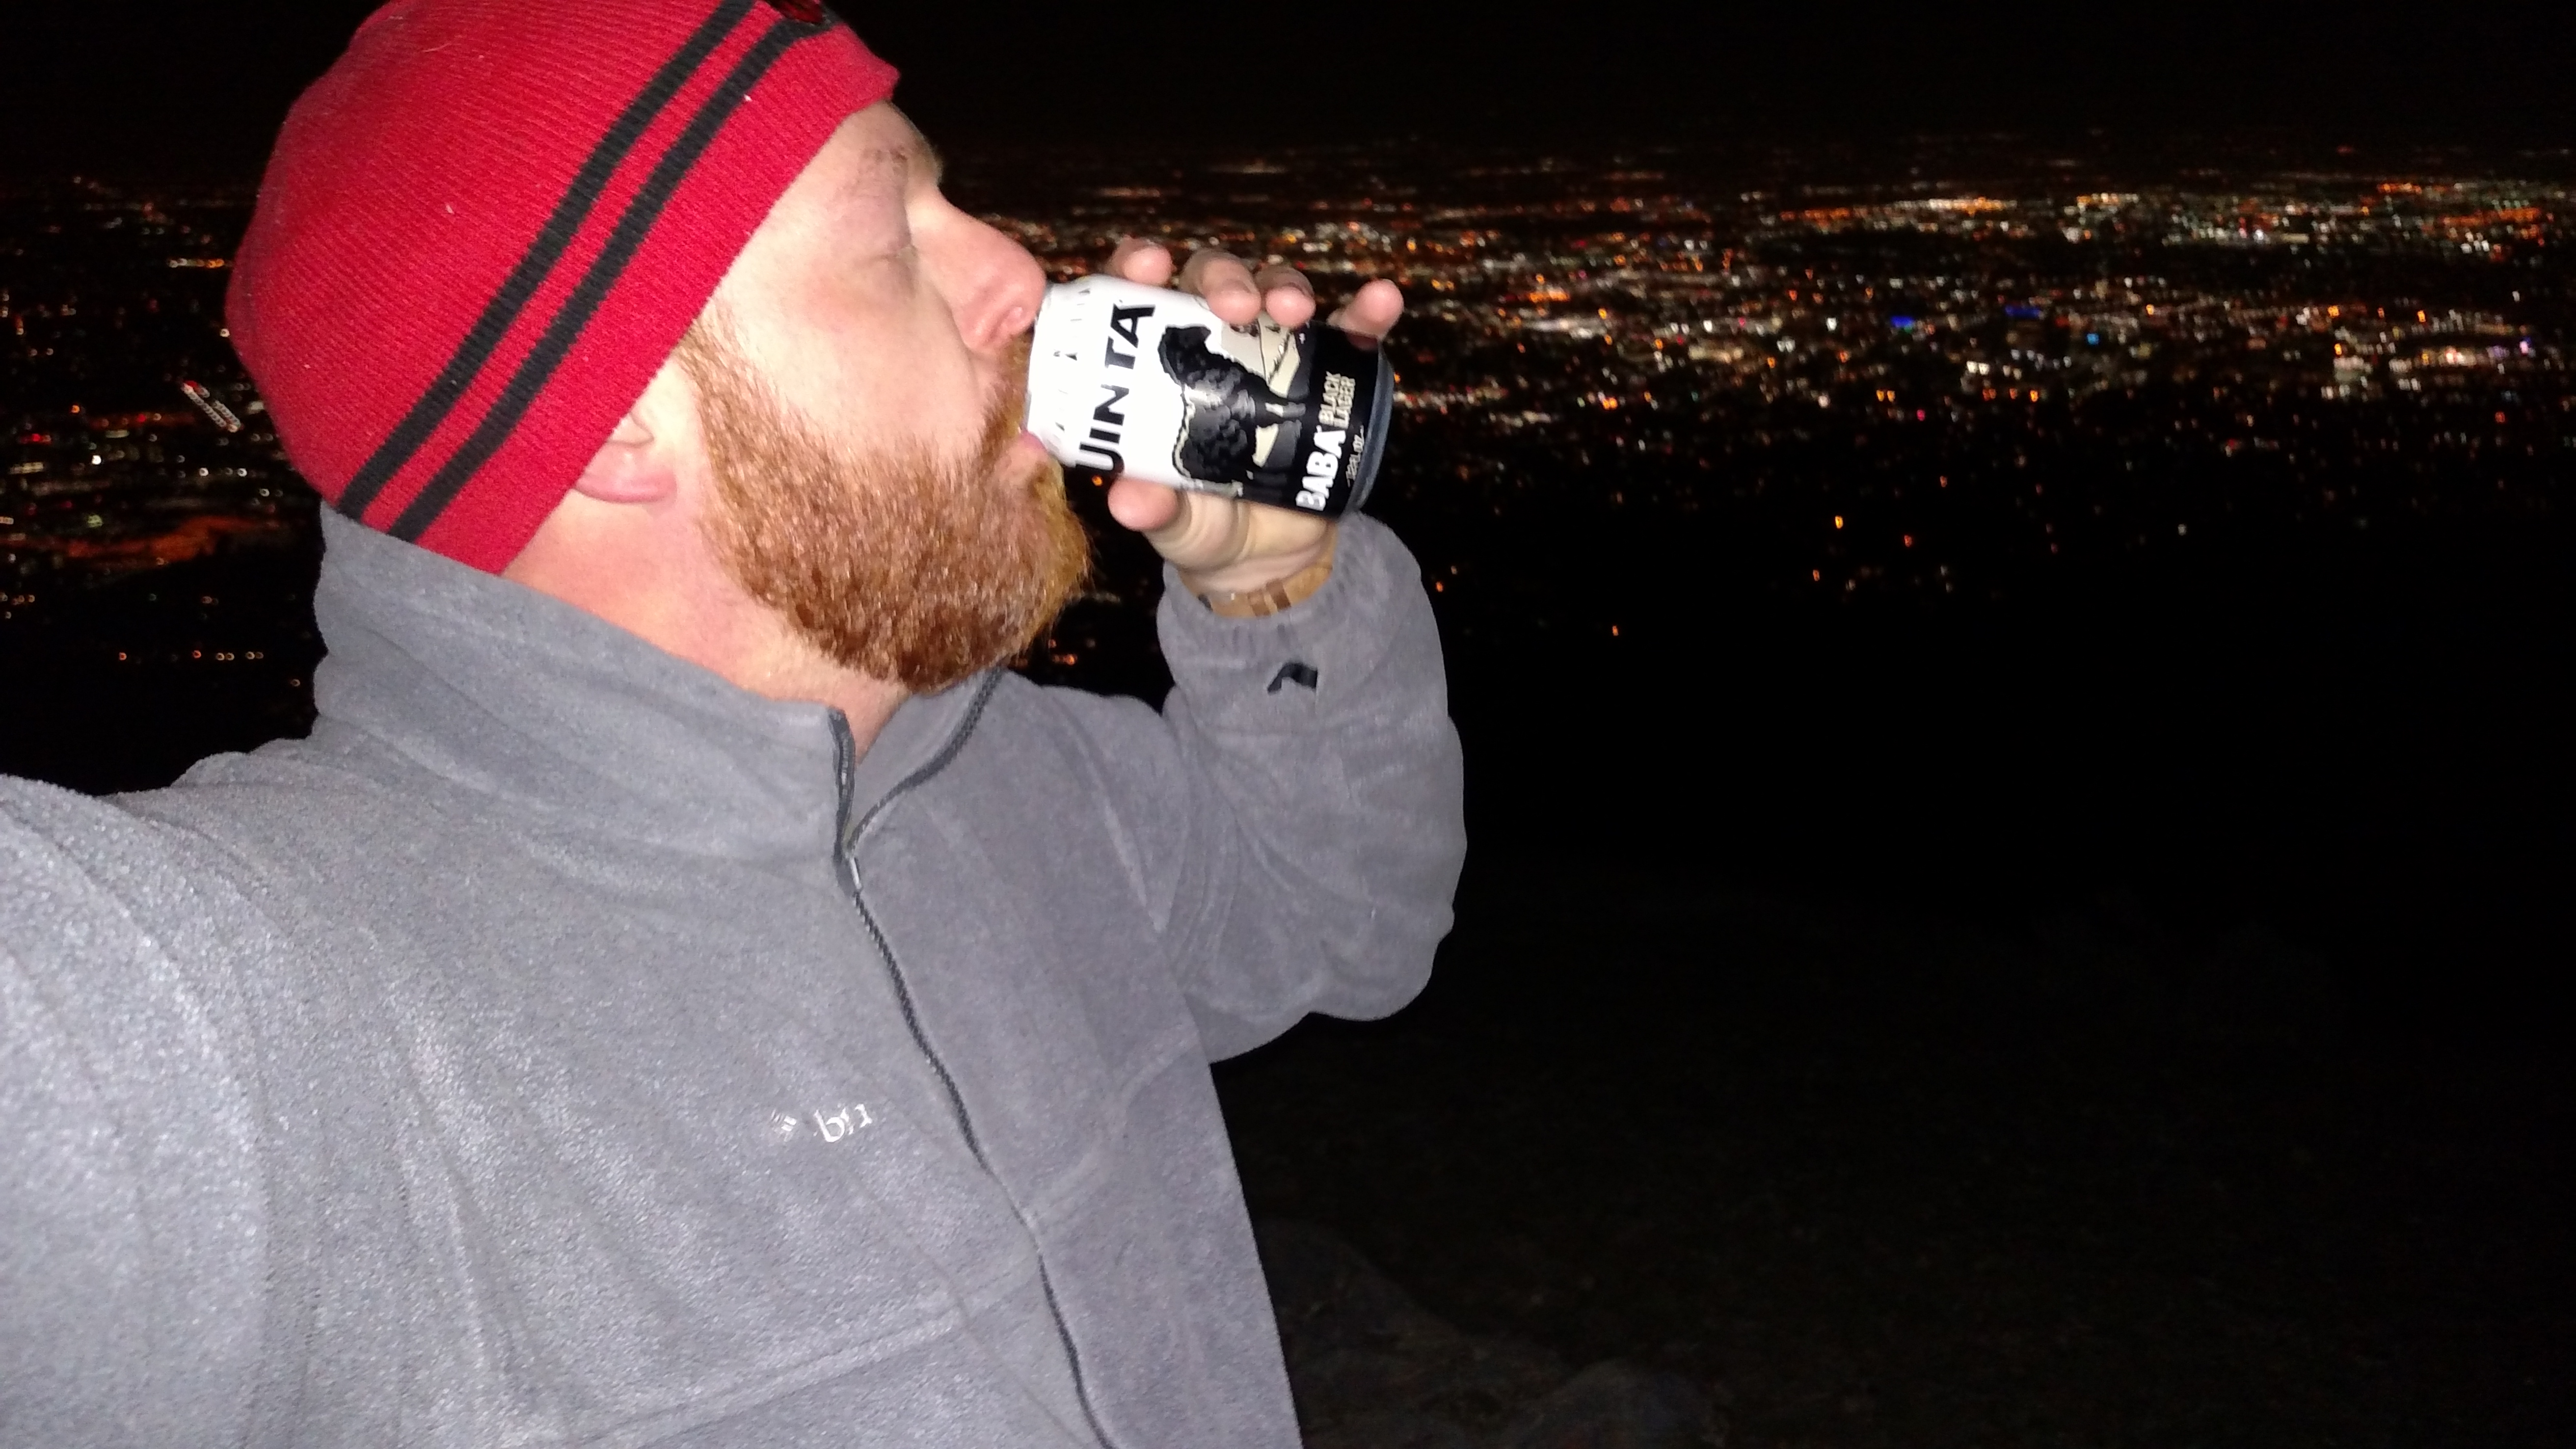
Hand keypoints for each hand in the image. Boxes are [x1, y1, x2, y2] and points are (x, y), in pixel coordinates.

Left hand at [1093, 239, 1403, 596]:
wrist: (1269, 553)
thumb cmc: (1201, 521)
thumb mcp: (1174, 521)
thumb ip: (1155, 508)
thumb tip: (1128, 502)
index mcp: (1161, 361)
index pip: (1140, 296)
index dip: (1139, 266)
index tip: (1150, 266)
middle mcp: (1214, 340)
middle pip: (1212, 280)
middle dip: (1225, 278)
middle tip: (1236, 306)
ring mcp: (1275, 350)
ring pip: (1276, 290)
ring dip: (1285, 287)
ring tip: (1296, 311)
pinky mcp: (1330, 371)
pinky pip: (1352, 331)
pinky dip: (1367, 313)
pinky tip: (1381, 299)